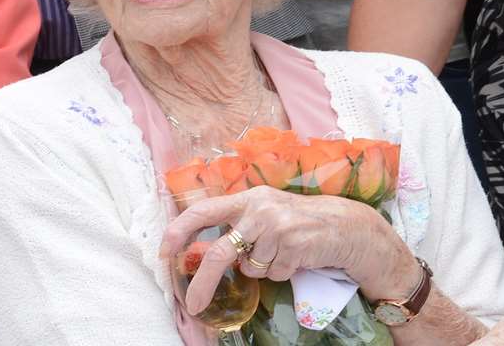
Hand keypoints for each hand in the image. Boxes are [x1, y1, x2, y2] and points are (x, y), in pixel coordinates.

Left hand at [160, 186, 405, 314]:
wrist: (340, 224)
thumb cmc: (294, 219)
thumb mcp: (262, 212)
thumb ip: (235, 225)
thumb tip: (198, 252)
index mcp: (246, 198)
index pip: (203, 211)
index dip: (179, 231)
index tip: (163, 252)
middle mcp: (259, 209)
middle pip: (218, 253)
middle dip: (203, 283)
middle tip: (193, 304)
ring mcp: (276, 227)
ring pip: (249, 269)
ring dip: (261, 269)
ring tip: (279, 253)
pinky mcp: (293, 246)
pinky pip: (272, 275)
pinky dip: (279, 272)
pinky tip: (294, 256)